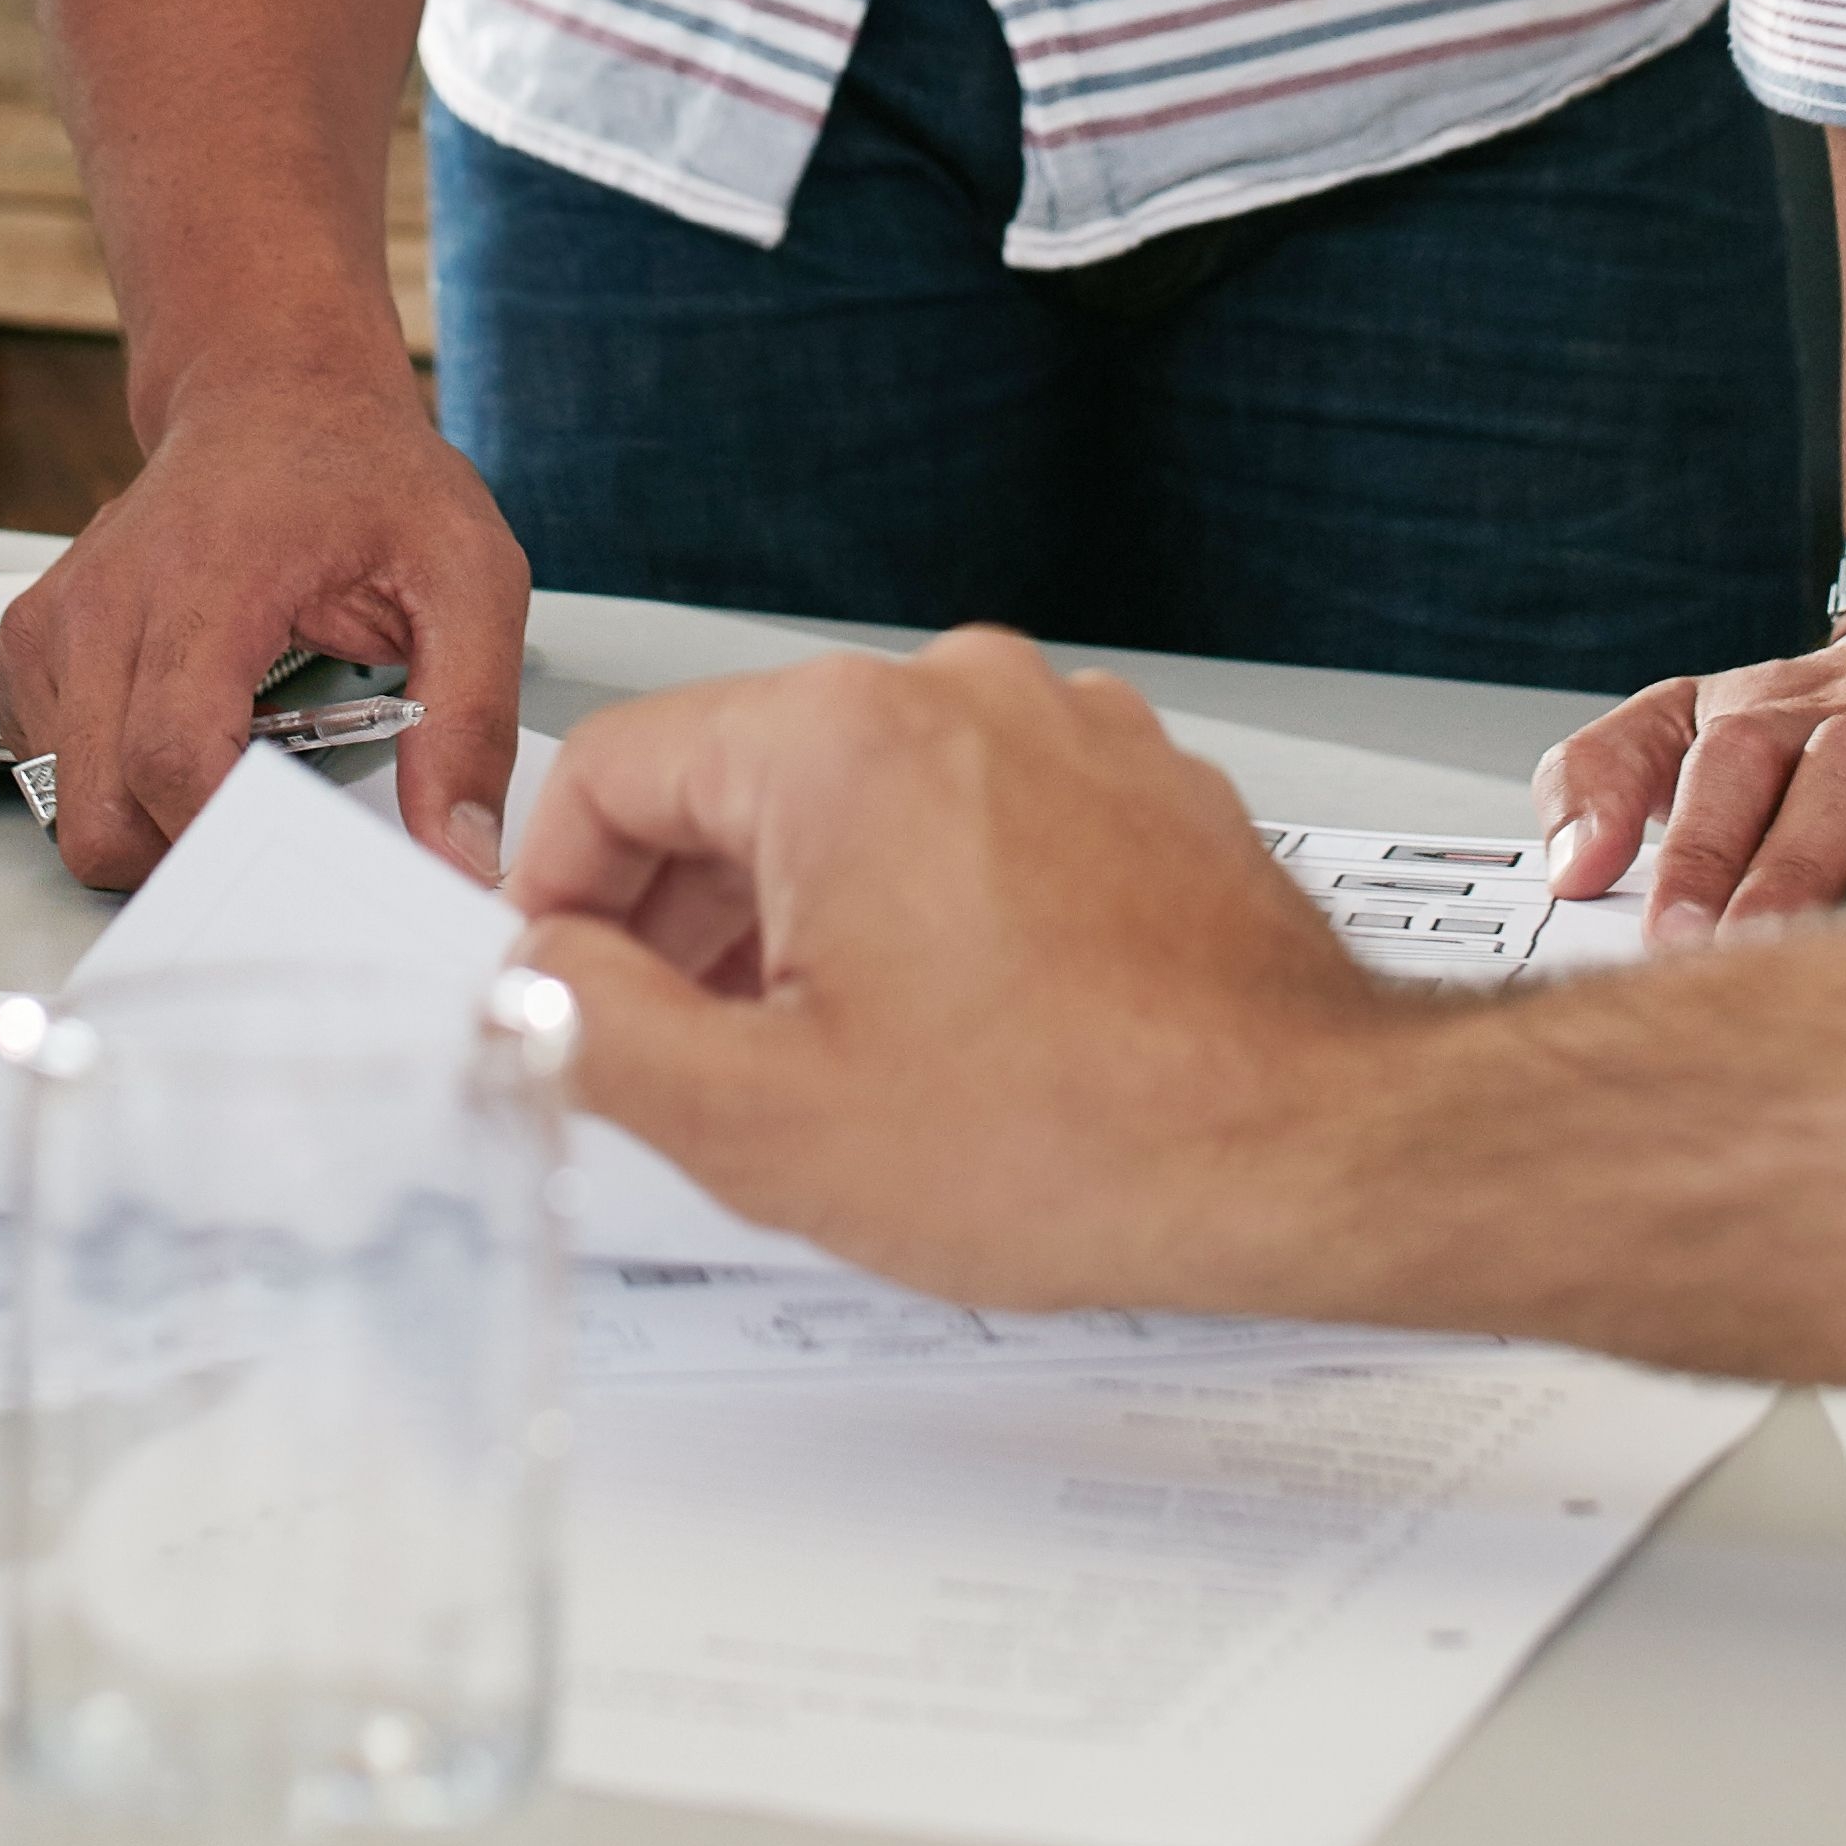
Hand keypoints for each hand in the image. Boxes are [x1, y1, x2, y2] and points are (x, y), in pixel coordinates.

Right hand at [0, 370, 527, 893]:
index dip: (224, 838)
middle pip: (102, 812)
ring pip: (65, 806)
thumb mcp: (468, 575)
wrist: (274, 396)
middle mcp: (103, 601)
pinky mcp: (23, 643)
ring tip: (232, 756)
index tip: (292, 863)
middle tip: (268, 821)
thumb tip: (459, 854)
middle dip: (186, 855)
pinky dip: (107, 782)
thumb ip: (471, 717)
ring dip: (148, 820)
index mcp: (205, 580)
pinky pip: (43, 770)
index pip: (172, 757)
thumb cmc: (363, 478)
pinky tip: (178, 728)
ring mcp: (50, 622)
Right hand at [511, 634, 1394, 1306]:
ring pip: (864, 804)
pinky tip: (956, 1035)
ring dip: (810, 921)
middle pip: (742, 779)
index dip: (558, 898)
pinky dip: (931, 910)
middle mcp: (959, 694)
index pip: (614, 769)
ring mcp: (1066, 731)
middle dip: (688, 920)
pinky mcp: (1140, 786)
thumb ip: (593, 1031)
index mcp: (841, 738)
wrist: (1310, 1151)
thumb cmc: (1083, 1133)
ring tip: (835, 1064)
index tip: (570, 986)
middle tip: (688, 1055)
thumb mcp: (762, 1121)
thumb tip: (535, 978)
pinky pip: (979, 822)